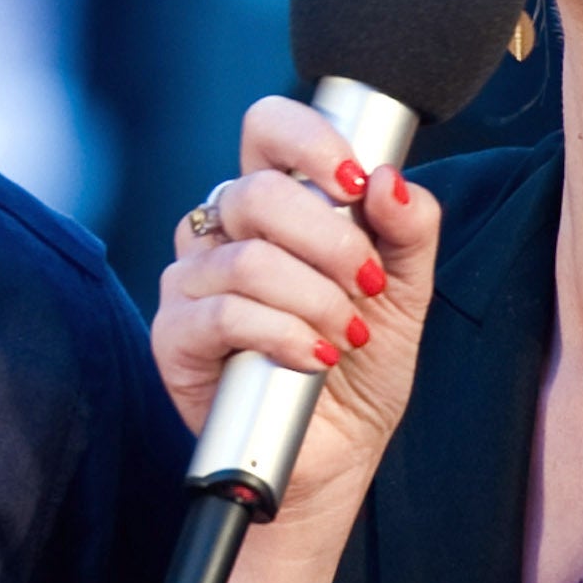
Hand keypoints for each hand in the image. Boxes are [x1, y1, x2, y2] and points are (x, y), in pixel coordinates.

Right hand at [154, 95, 442, 533]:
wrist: (338, 454)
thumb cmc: (361, 365)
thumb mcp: (406, 291)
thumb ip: (408, 229)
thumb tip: (390, 178)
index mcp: (276, 204)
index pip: (267, 128)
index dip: (308, 140)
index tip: (355, 181)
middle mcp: (224, 232)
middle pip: (257, 192)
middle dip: (329, 240)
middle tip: (366, 283)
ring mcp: (191, 282)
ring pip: (245, 258)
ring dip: (313, 299)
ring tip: (344, 337)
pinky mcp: (174, 337)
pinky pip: (221, 313)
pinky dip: (280, 334)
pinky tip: (311, 357)